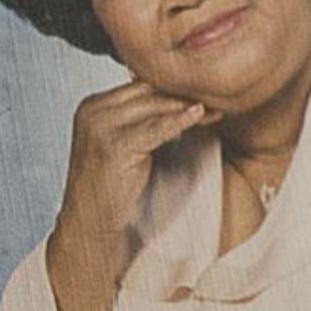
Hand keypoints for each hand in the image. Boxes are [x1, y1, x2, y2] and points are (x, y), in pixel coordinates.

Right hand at [47, 80, 206, 310]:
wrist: (90, 225)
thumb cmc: (114, 189)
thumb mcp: (129, 145)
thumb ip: (146, 120)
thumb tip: (185, 100)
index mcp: (93, 105)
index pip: (142, 85)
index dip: (176, 88)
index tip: (208, 92)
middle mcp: (92, 110)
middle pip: (149, 91)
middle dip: (185, 95)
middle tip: (219, 98)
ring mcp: (99, 126)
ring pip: (154, 106)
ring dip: (188, 107)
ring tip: (217, 110)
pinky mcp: (112, 145)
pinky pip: (154, 128)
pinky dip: (178, 121)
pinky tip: (199, 115)